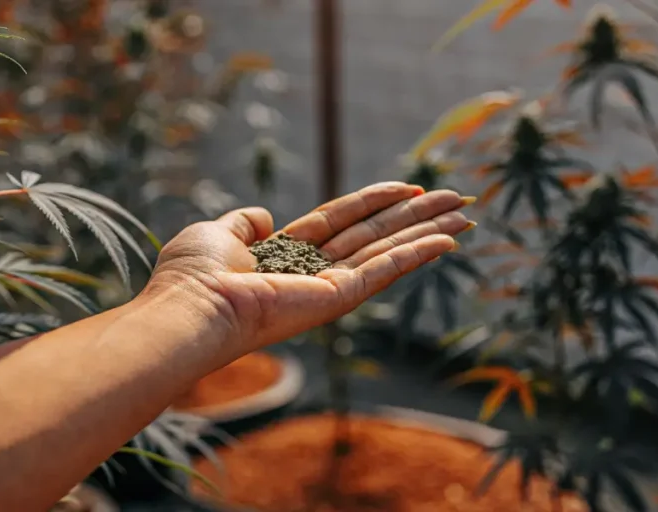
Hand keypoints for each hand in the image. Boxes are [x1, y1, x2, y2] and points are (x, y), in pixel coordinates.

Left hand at [141, 182, 474, 357]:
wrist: (192, 308)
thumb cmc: (193, 276)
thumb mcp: (216, 233)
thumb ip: (242, 223)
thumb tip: (261, 214)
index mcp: (286, 253)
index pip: (342, 221)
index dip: (375, 202)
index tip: (408, 189)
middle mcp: (313, 271)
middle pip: (376, 234)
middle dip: (416, 216)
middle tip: (457, 199)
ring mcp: (329, 287)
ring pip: (389, 250)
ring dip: (428, 232)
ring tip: (466, 215)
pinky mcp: (338, 298)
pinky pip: (385, 270)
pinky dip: (417, 255)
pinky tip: (447, 241)